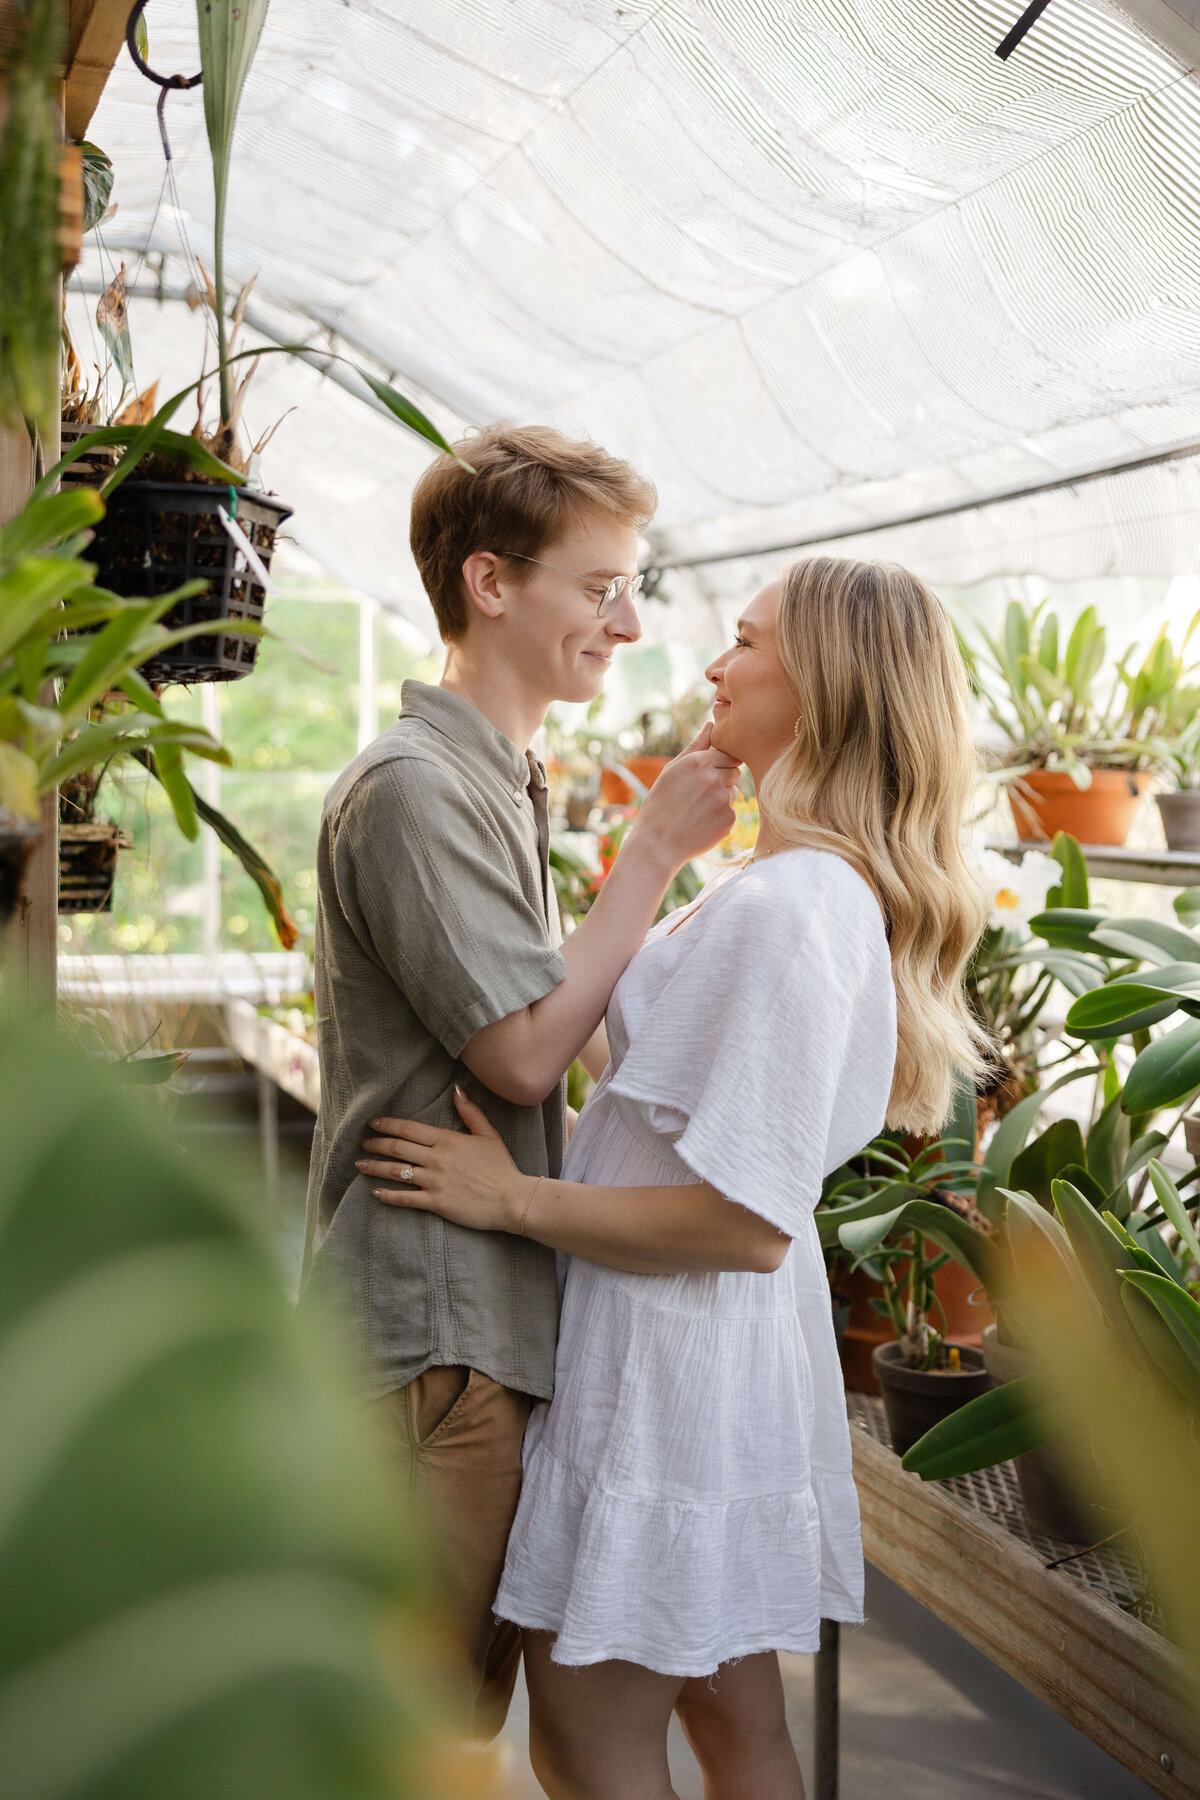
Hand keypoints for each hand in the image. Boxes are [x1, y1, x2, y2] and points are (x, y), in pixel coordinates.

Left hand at [358, 1087, 528, 1232]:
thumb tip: (457, 1090)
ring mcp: (434, 1181)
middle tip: (364, 1144)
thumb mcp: (488, 1134)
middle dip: (377, 1144)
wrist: (510, 1198)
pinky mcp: (435, 1203)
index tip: (373, 1123)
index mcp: (447, 1140)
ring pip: (396, 1172)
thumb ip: (470, 1112)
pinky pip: (405, 1198)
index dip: (388, 1125)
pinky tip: (376, 1193)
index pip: (410, 1129)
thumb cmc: (501, 1167)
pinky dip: (388, 1195)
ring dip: (375, 1167)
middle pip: (398, 1148)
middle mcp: (436, 1158)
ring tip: (360, 1166)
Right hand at [628, 722, 740, 869]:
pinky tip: (702, 824)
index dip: (717, 768)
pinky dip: (721, 819)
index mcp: (698, 762)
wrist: (657, 845)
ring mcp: (724, 799)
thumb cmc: (660, 805)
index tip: (703, 780)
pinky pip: (732, 813)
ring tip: (698, 811)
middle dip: (722, 782)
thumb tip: (711, 724)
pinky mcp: (729, 819)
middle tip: (699, 797)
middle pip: (735, 772)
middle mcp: (714, 777)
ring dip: (723, 800)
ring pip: (735, 793)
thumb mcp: (671, 771)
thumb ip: (695, 747)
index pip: (727, 756)